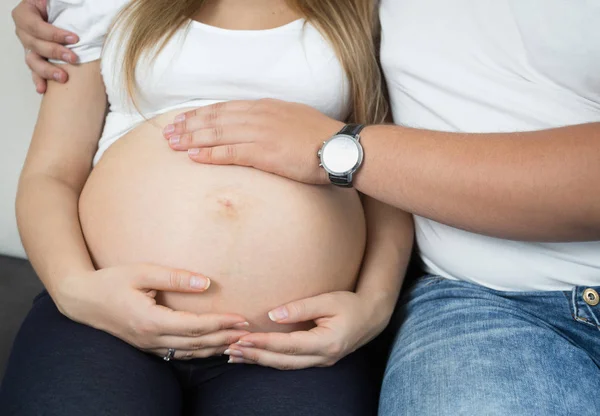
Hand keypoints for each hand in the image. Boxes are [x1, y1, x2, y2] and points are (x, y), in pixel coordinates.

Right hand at [12, 0, 78, 92]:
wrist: (63, 14)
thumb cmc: (61, 6)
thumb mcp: (59, 0)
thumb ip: (62, 4)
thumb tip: (78, 12)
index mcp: (25, 13)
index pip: (35, 26)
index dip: (53, 34)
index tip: (75, 38)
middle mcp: (24, 32)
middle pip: (35, 45)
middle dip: (55, 52)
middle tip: (74, 58)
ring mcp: (29, 47)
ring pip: (33, 61)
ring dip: (48, 70)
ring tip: (63, 77)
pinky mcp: (37, 59)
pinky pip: (35, 72)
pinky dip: (39, 80)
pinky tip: (43, 89)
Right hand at [56, 263, 249, 359]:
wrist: (82, 300)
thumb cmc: (112, 281)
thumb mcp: (142, 272)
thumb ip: (175, 277)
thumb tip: (205, 283)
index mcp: (151, 320)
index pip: (195, 326)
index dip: (220, 323)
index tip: (241, 318)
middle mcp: (152, 338)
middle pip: (196, 343)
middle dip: (225, 338)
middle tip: (249, 333)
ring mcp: (149, 345)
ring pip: (190, 352)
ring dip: (216, 348)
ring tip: (239, 342)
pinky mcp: (148, 346)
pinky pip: (179, 353)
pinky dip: (200, 352)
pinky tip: (214, 347)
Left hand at [163, 99, 343, 184]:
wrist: (338, 147)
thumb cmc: (320, 137)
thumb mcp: (294, 119)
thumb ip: (272, 120)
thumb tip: (260, 128)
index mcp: (265, 107)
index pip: (225, 108)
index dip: (201, 114)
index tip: (184, 119)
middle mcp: (258, 116)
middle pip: (215, 119)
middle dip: (189, 126)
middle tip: (168, 133)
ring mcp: (259, 133)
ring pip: (217, 134)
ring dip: (192, 139)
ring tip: (173, 144)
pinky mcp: (263, 153)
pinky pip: (229, 153)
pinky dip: (209, 154)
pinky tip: (193, 157)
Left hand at [222, 291, 389, 369]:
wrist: (371, 317)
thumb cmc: (350, 304)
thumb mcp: (328, 300)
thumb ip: (301, 308)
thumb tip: (272, 316)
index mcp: (327, 342)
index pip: (289, 345)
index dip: (264, 343)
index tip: (243, 338)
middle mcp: (323, 358)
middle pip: (283, 361)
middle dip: (255, 356)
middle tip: (230, 349)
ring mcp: (320, 362)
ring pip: (284, 366)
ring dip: (259, 361)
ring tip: (235, 355)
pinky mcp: (317, 360)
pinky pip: (289, 364)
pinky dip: (270, 360)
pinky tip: (254, 356)